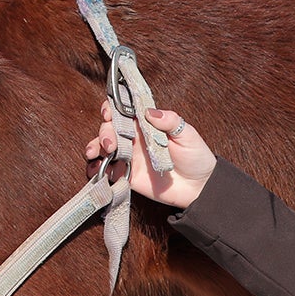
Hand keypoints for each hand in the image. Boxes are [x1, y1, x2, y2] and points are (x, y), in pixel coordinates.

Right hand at [83, 101, 217, 207]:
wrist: (199, 186)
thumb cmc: (195, 156)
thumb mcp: (187, 135)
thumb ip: (170, 121)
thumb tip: (150, 111)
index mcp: (145, 124)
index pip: (122, 111)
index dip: (111, 109)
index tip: (108, 113)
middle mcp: (133, 139)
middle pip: (109, 129)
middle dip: (104, 133)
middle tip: (110, 144)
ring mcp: (129, 157)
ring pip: (103, 148)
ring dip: (95, 147)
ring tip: (95, 153)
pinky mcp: (127, 176)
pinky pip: (107, 171)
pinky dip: (97, 169)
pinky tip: (96, 169)